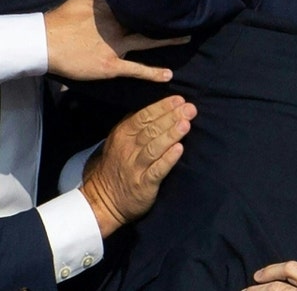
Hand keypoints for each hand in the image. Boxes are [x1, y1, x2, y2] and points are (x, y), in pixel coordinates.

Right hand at [44, 0, 182, 81]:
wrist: (43, 42)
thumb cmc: (60, 21)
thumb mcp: (82, 0)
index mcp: (110, 10)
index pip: (137, 4)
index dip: (154, 1)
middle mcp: (117, 26)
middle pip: (148, 20)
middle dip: (167, 18)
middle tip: (187, 14)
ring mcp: (116, 46)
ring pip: (147, 42)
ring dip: (168, 41)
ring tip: (188, 38)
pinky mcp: (111, 64)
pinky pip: (136, 69)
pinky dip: (152, 73)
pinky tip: (168, 76)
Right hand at [80, 95, 196, 236]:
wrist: (102, 200)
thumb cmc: (117, 165)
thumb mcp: (119, 141)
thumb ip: (135, 124)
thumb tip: (159, 106)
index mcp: (122, 135)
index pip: (143, 117)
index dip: (161, 107)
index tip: (179, 99)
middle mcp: (127, 149)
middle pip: (151, 130)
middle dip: (171, 117)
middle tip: (190, 108)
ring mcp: (135, 167)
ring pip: (154, 147)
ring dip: (171, 135)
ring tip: (186, 124)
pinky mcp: (144, 184)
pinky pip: (157, 170)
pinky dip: (168, 159)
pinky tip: (179, 149)